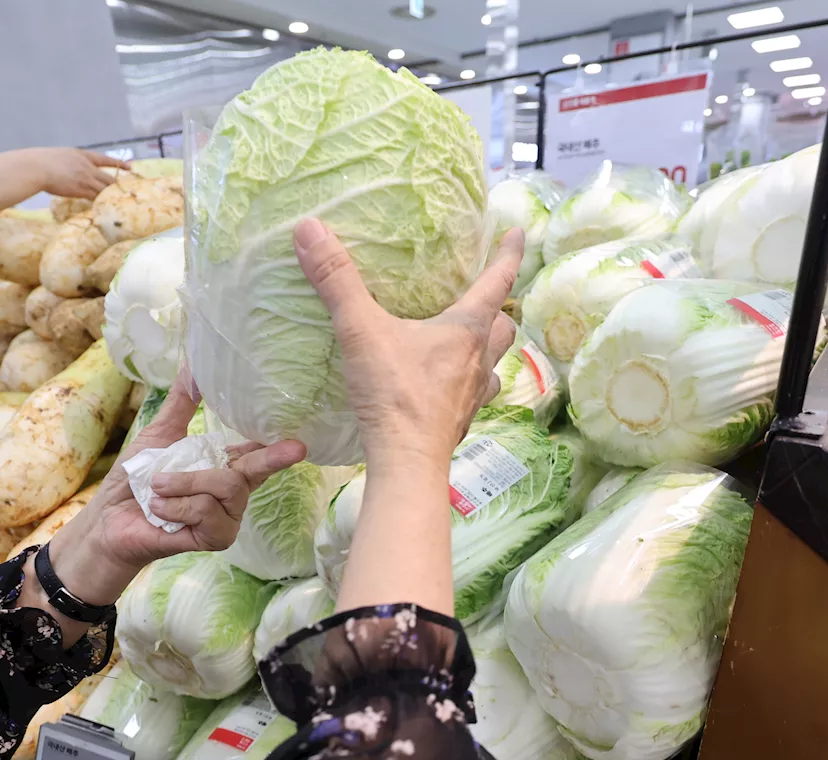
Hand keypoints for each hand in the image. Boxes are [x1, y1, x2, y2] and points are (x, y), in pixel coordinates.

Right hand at [27, 148, 128, 198]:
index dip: (118, 163)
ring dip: (112, 196)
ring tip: (122, 204)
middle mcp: (87, 166)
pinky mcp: (81, 189)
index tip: (131, 167)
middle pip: (109, 177)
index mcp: (82, 155)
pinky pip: (96, 198)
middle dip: (119, 185)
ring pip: (105, 188)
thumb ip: (70, 162)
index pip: (105, 159)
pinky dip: (102, 203)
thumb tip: (69, 168)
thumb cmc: (40, 162)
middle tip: (130, 192)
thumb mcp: (60, 156)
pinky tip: (106, 208)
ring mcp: (85, 178)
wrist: (37, 167)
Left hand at [45, 370, 306, 609]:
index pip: (259, 454)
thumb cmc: (137, 480)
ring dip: (185, 483)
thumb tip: (194, 364)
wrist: (110, 519)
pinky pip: (207, 513)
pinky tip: (159, 510)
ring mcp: (226, 517)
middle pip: (254, 470)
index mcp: (225, 465)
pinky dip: (177, 506)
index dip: (280, 447)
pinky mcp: (214, 538)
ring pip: (227, 489)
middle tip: (295, 448)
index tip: (301, 442)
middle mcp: (232, 492)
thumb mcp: (160, 434)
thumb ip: (182, 402)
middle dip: (271, 457)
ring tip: (157, 488)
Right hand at [293, 218, 522, 471]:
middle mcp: (478, 360)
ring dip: (487, 350)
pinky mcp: (458, 422)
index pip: (499, 281)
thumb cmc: (394, 395)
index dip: (509, 253)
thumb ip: (337, 280)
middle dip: (499, 309)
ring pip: (494, 364)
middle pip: (505, 327)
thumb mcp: (361, 331)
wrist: (406, 462)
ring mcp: (472, 395)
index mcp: (467, 330)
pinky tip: (446, 386)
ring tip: (468, 343)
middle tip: (485, 298)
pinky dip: (466, 384)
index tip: (517, 232)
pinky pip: (473, 396)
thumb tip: (310, 228)